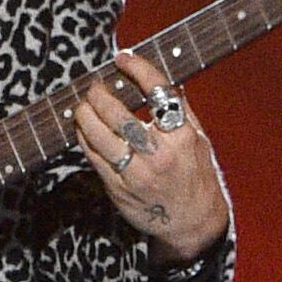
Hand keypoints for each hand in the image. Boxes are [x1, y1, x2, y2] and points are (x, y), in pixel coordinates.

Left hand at [72, 52, 229, 262]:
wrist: (192, 223)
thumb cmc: (197, 176)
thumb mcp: (199, 140)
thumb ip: (182, 111)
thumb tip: (166, 79)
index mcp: (183, 137)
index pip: (159, 93)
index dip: (138, 70)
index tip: (123, 58)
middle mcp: (159, 155)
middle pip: (120, 116)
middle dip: (101, 95)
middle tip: (95, 86)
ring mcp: (136, 173)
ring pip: (100, 137)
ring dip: (85, 115)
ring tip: (82, 105)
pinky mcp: (119, 189)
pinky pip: (94, 158)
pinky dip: (85, 138)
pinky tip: (83, 128)